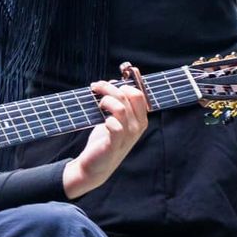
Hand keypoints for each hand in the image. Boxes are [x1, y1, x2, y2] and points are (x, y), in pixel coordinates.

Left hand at [62, 71, 148, 198]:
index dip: (133, 80)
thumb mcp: (114, 118)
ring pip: (121, 107)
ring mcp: (128, 136)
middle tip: (97, 87)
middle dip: (112, 87)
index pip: (141, 94)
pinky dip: (106, 119)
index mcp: (140, 119)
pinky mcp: (115, 144)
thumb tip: (113, 83)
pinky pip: (114, 125)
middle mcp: (138, 126)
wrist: (95, 166)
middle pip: (130, 95)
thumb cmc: (104, 140)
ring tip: (97, 102)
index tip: (126, 69)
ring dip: (106, 99)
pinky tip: (101, 120)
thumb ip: (117, 102)